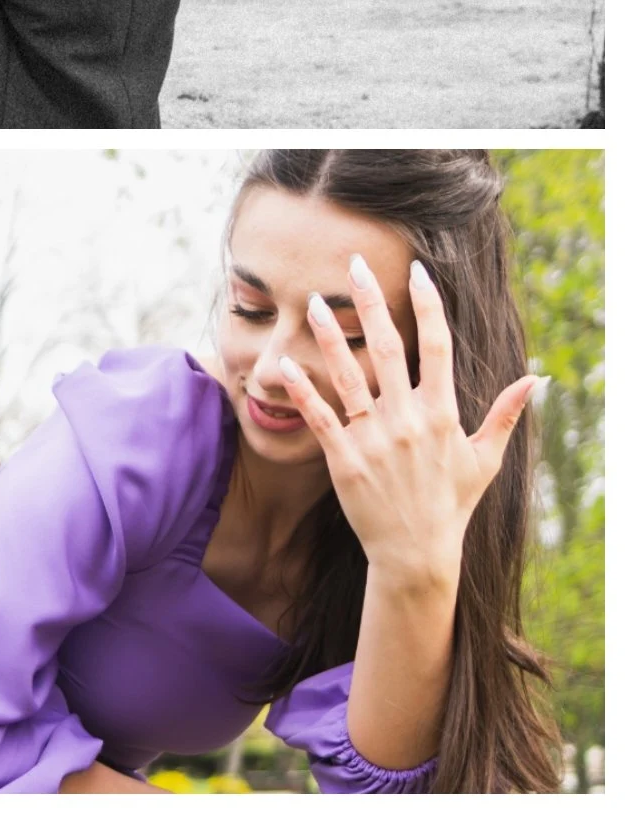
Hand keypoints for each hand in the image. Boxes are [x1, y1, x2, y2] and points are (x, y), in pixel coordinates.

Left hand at [275, 255, 538, 581]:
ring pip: (347, 375)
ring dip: (328, 335)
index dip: (427, 306)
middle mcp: (407, 419)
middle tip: (354, 264)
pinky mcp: (344, 460)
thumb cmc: (451, 505)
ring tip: (312, 301)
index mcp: (442, 414)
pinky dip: (301, 389)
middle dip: (369, 302)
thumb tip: (535, 380)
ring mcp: (374, 439)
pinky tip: (284, 362)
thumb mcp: (485, 460)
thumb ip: (506, 416)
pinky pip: (319, 417)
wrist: (416, 555)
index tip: (415, 272)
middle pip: (387, 348)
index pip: (437, 347)